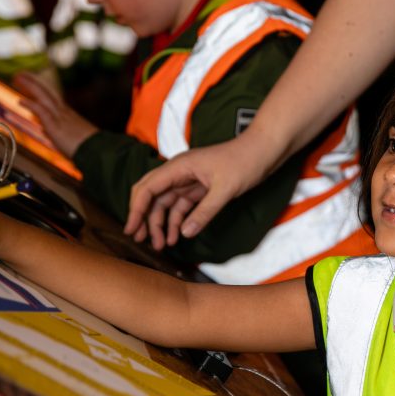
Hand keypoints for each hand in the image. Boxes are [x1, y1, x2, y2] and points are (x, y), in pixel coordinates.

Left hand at [14, 72, 98, 155]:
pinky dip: (31, 105)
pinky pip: (42, 111)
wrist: (99, 151)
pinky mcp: (56, 125)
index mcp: (68, 115)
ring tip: (18, 77)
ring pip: (44, 97)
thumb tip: (44, 130)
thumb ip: (55, 132)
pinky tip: (20, 100)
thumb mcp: (72, 138)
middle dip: (33, 83)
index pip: (50, 99)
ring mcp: (61, 117)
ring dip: (30, 86)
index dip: (39, 90)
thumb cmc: (89, 148)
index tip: (29, 84)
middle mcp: (64, 113)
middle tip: (20, 75)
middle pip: (46, 93)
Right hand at [125, 136, 264, 248]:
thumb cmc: (245, 162)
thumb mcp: (225, 189)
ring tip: (161, 245)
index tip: (131, 230)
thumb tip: (185, 232)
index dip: (136, 210)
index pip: (147, 188)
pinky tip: (178, 236)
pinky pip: (182, 205)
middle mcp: (179, 172)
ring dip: (162, 223)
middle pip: (152, 196)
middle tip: (141, 240)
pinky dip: (178, 220)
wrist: (264, 150)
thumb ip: (205, 211)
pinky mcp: (200, 187)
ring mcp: (189, 180)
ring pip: (166, 203)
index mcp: (179, 167)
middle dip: (144, 218)